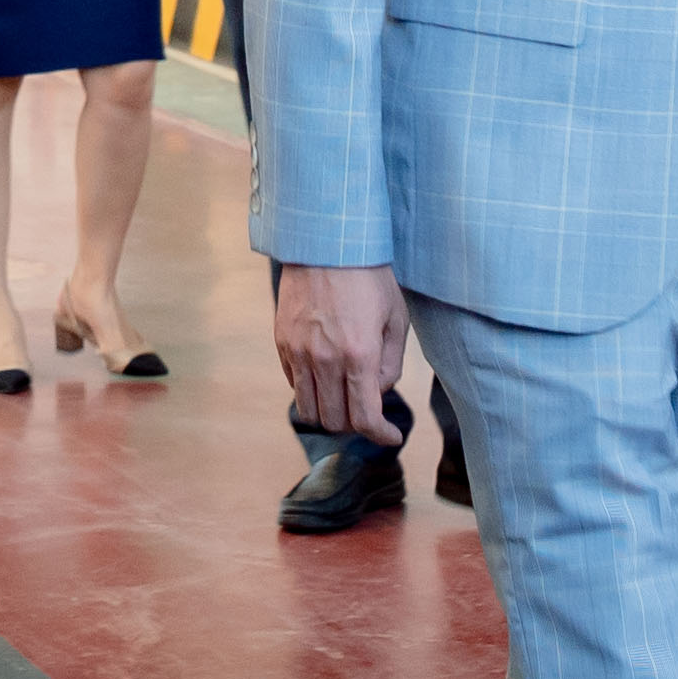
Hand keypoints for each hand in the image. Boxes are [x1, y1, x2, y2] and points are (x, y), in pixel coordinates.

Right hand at [271, 257, 417, 444]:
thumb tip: (377, 391)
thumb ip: (389, 364)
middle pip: (335, 421)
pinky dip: (311, 390)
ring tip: (344, 398)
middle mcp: (325, 359)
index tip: (391, 436)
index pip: (364, 418)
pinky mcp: (282, 342)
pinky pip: (293, 384)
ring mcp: (298, 352)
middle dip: (355, 424)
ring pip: (308, 409)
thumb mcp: (395, 319)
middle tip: (368, 410)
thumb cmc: (369, 277)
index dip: (380, 436)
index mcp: (358, 355)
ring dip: (329, 413)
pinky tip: (326, 374)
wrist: (326, 242)